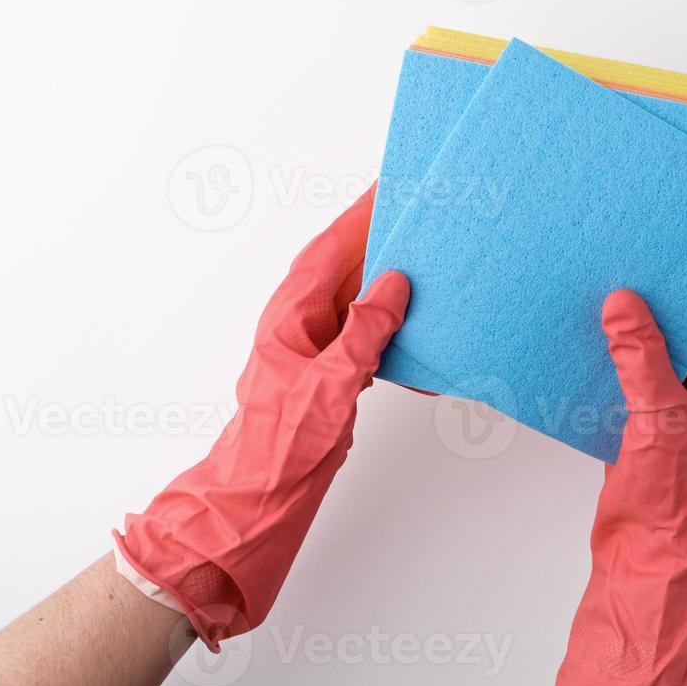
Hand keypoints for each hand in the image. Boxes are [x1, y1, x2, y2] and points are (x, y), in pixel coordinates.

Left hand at [114, 184, 409, 649]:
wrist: (259, 499)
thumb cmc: (279, 446)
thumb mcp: (330, 384)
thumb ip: (364, 331)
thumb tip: (394, 286)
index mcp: (292, 313)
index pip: (331, 247)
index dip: (360, 214)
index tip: (387, 186)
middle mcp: (301, 322)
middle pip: (346, 265)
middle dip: (380, 238)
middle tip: (419, 213)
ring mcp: (315, 348)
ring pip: (358, 298)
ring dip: (390, 280)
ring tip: (427, 260)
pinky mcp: (330, 374)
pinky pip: (366, 333)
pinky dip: (391, 325)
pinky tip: (416, 327)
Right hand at [555, 291, 686, 685]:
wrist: (647, 559)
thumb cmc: (674, 498)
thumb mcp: (660, 417)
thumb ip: (640, 357)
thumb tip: (624, 305)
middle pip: (678, 329)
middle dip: (655, 295)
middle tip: (627, 255)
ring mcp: (660, 410)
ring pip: (642, 353)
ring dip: (622, 327)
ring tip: (595, 287)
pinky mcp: (629, 428)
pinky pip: (615, 380)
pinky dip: (598, 360)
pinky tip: (574, 342)